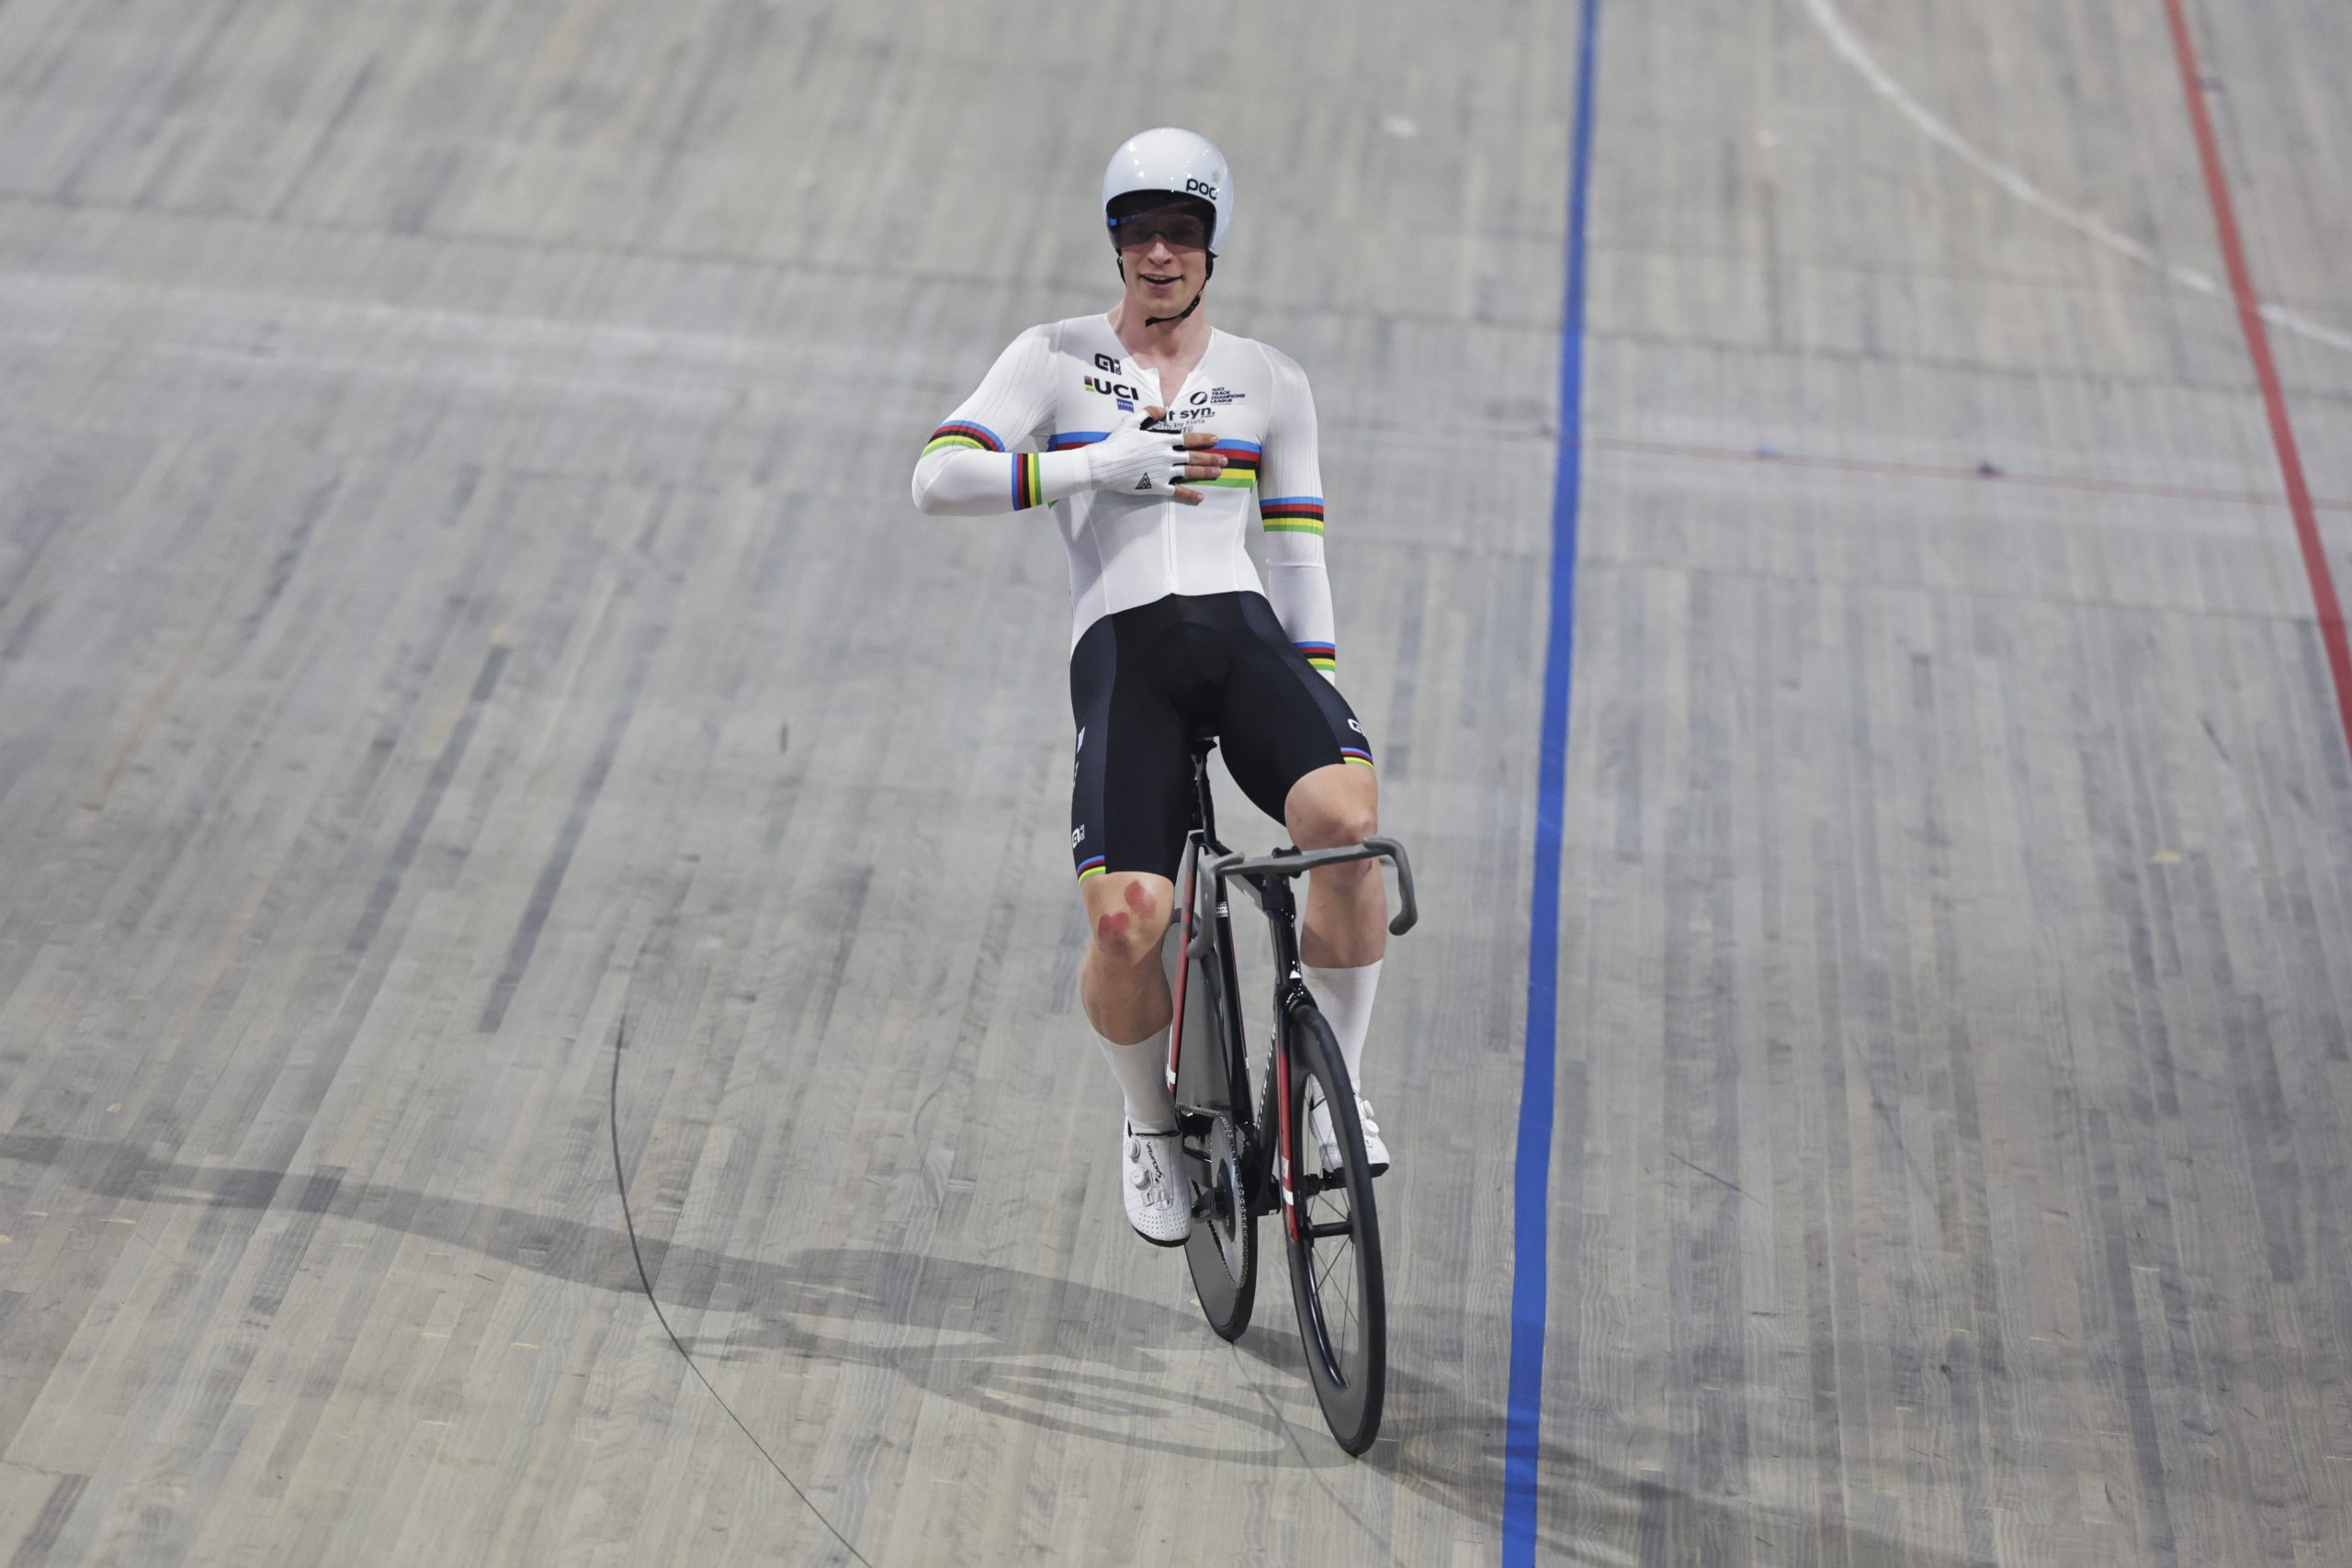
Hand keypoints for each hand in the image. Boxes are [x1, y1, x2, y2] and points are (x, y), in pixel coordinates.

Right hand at [1084, 407, 1226, 504]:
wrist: (1104, 464)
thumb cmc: (1116, 443)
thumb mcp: (1131, 422)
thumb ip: (1148, 413)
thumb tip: (1163, 409)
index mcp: (1162, 440)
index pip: (1189, 439)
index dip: (1203, 439)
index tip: (1215, 439)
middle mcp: (1167, 455)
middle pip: (1194, 457)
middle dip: (1212, 458)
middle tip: (1224, 460)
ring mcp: (1164, 472)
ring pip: (1190, 472)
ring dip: (1207, 472)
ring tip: (1219, 472)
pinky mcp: (1158, 486)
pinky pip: (1178, 492)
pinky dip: (1190, 495)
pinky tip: (1200, 497)